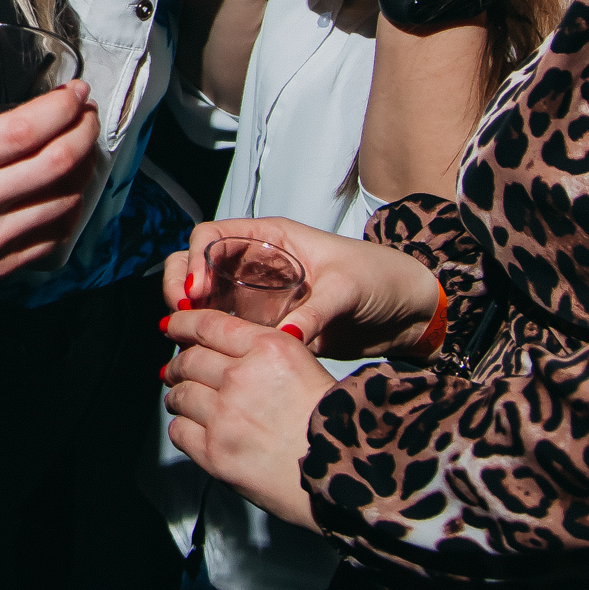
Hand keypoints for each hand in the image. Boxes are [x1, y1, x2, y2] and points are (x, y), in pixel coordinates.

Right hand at [0, 63, 99, 351]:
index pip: (22, 130)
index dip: (61, 108)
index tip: (75, 92)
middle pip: (54, 163)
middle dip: (84, 132)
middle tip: (88, 114)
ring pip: (61, 202)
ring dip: (84, 170)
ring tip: (85, 148)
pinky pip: (49, 240)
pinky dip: (68, 213)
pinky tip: (68, 195)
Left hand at [160, 315, 334, 529]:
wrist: (346, 477)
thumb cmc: (334, 424)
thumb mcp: (303, 365)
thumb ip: (262, 351)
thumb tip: (224, 347)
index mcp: (268, 348)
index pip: (207, 324)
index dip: (182, 324)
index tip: (171, 327)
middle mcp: (241, 377)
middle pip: (189, 360)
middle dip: (179, 365)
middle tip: (177, 370)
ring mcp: (225, 416)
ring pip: (180, 394)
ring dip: (179, 396)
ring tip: (185, 401)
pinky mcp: (215, 452)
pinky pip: (179, 431)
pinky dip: (183, 428)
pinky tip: (193, 429)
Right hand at [161, 216, 442, 358]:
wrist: (407, 311)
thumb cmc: (382, 279)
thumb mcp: (348, 289)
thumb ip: (315, 313)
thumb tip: (285, 337)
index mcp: (272, 237)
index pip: (213, 236)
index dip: (196, 258)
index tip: (197, 290)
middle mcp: (257, 261)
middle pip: (198, 262)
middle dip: (181, 283)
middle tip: (181, 313)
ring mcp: (258, 292)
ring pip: (207, 296)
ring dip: (190, 312)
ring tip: (187, 337)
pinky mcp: (266, 322)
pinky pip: (227, 325)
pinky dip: (210, 335)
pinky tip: (206, 353)